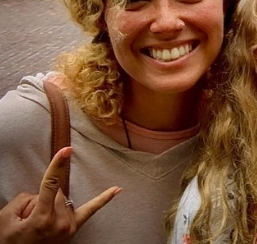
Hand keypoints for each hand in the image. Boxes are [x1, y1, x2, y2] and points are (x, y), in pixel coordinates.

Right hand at [0, 147, 120, 243]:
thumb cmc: (10, 241)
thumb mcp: (6, 219)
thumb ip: (23, 199)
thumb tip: (40, 194)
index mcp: (42, 218)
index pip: (51, 184)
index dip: (57, 165)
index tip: (66, 150)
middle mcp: (59, 222)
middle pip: (56, 192)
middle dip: (41, 198)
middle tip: (28, 217)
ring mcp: (69, 226)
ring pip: (63, 199)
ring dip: (50, 205)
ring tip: (37, 224)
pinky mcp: (73, 228)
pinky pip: (91, 210)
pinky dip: (104, 199)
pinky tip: (117, 189)